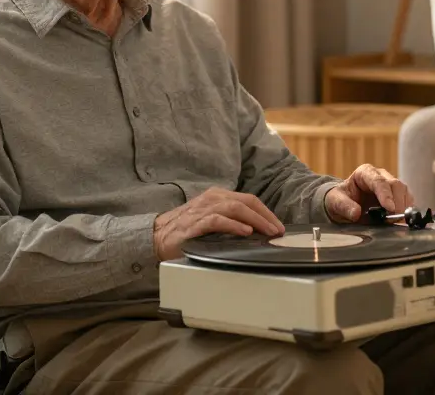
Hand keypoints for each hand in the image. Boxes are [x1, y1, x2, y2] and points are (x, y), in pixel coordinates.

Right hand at [153, 187, 284, 260]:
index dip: (266, 212)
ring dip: (255, 220)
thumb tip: (257, 230)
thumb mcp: (212, 219)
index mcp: (218, 196)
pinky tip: (246, 232)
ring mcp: (203, 209)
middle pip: (247, 202)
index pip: (249, 200)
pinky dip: (234, 225)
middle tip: (278, 230)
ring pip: (236, 208)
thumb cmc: (186, 230)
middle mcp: (212, 199)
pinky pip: (218, 221)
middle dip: (266, 216)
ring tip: (267, 231)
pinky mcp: (195, 223)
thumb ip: (230, 220)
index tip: (278, 225)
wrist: (156, 236)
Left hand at [324, 164, 413, 222]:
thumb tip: (356, 213)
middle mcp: (380, 176)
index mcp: (365, 173)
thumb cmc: (339, 199)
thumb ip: (344, 206)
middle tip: (393, 220)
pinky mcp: (396, 195)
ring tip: (396, 222)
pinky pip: (407, 200)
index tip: (390, 208)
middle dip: (397, 203)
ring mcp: (390, 185)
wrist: (344, 204)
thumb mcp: (335, 201)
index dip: (386, 194)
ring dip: (403, 207)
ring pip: (404, 191)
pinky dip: (406, 211)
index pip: (378, 181)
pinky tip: (401, 220)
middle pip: (395, 185)